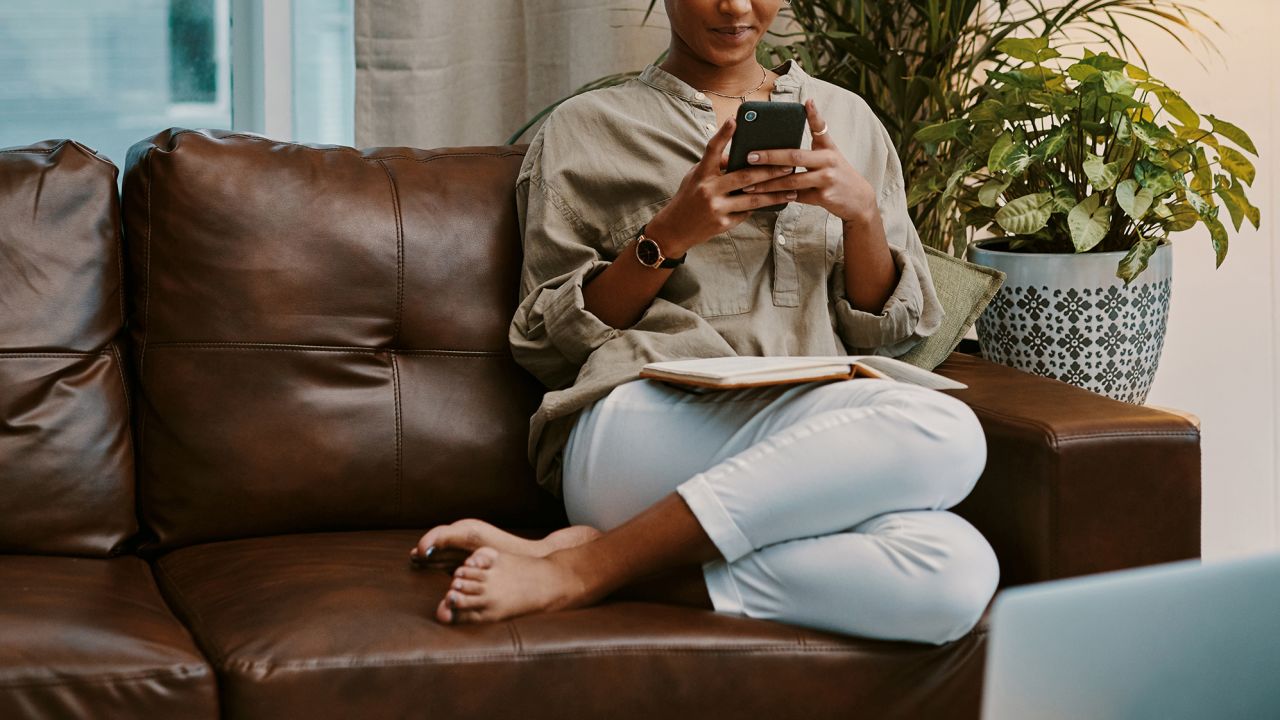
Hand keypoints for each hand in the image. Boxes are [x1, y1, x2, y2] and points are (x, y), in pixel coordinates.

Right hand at [646, 116, 799, 256]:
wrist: (674, 229)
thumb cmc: (688, 197)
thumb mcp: (696, 177)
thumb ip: (716, 165)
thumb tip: (740, 155)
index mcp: (701, 174)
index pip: (712, 150)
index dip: (723, 134)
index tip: (735, 120)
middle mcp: (708, 189)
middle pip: (745, 177)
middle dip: (770, 171)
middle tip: (789, 165)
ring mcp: (716, 208)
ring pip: (753, 199)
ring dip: (775, 194)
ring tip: (792, 190)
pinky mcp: (722, 224)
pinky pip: (746, 213)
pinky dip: (758, 207)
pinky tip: (774, 204)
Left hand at [739, 99, 876, 224]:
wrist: (858, 200)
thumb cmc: (837, 173)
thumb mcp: (830, 154)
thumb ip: (817, 137)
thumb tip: (805, 110)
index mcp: (828, 148)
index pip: (821, 128)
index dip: (814, 114)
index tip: (807, 102)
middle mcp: (829, 161)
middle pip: (795, 157)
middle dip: (770, 156)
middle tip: (751, 156)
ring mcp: (826, 180)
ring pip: (791, 181)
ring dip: (768, 184)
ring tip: (749, 184)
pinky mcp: (823, 197)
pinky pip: (796, 197)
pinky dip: (779, 198)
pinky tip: (763, 198)